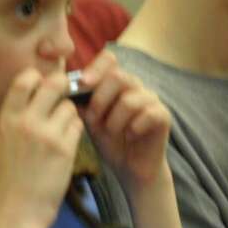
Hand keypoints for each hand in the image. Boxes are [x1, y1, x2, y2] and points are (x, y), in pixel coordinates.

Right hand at [0, 68, 82, 227]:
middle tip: (65, 99)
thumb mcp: (7, 137)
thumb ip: (21, 113)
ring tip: (61, 132)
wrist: (19, 207)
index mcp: (6, 118)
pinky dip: (76, 132)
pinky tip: (66, 145)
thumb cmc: (15, 173)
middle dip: (64, 88)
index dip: (40, 77)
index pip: (25, 79)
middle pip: (54, 84)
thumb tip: (43, 86)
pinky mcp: (64, 148)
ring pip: (70, 107)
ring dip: (70, 116)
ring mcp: (45, 134)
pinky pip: (78, 125)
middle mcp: (24, 122)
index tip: (45, 86)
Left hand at [76, 50, 172, 189]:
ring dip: (115, 120)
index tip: (82, 84)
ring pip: (130, 100)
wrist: (130, 167)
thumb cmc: (110, 142)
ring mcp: (152, 100)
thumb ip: (81, 103)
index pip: (109, 60)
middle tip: (94, 119)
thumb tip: (64, 88)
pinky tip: (130, 137)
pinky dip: (133, 128)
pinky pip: (147, 114)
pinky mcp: (163, 116)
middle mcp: (137, 86)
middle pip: (119, 76)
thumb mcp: (90, 121)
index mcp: (117, 83)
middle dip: (100, 100)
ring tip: (112, 133)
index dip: (95, 69)